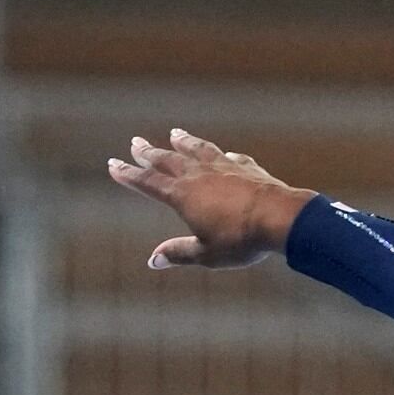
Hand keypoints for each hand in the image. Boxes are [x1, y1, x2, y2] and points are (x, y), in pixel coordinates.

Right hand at [107, 127, 314, 271]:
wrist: (280, 218)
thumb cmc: (241, 240)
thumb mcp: (206, 254)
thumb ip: (179, 253)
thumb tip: (153, 261)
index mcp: (183, 195)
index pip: (149, 182)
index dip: (129, 174)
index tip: (113, 164)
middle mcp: (199, 175)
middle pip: (169, 160)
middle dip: (150, 152)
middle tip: (135, 143)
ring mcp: (224, 168)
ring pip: (199, 150)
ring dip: (185, 142)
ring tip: (175, 133)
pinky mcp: (248, 168)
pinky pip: (232, 159)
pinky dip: (223, 156)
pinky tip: (225, 154)